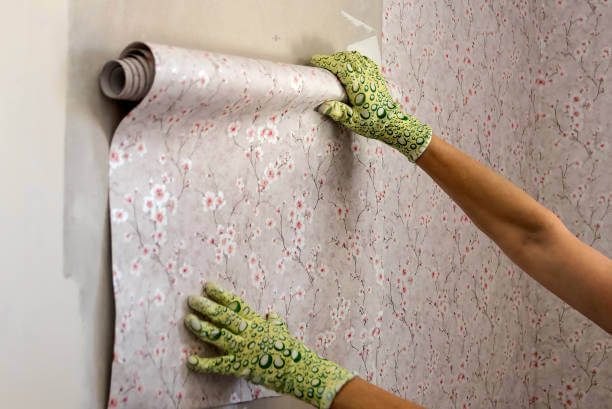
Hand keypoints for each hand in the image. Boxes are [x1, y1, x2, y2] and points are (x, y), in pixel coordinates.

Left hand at [184, 283, 354, 408]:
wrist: (298, 370)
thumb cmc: (289, 349)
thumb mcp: (282, 331)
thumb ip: (274, 322)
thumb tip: (272, 314)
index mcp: (256, 322)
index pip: (236, 304)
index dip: (221, 294)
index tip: (207, 286)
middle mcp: (248, 332)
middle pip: (224, 316)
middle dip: (206, 307)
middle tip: (191, 300)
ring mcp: (243, 349)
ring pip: (218, 336)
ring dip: (202, 328)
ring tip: (189, 320)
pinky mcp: (240, 366)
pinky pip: (218, 365)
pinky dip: (203, 364)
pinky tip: (190, 361)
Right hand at [311, 51, 431, 162]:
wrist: (392, 123)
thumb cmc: (372, 124)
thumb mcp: (353, 121)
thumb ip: (339, 112)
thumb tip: (323, 106)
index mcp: (358, 85)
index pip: (340, 66)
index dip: (326, 61)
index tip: (315, 60)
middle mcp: (366, 76)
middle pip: (347, 58)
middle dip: (333, 58)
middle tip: (321, 63)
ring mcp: (373, 74)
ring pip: (356, 57)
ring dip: (343, 57)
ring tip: (333, 63)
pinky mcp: (377, 76)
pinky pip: (365, 60)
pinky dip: (355, 58)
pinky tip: (350, 63)